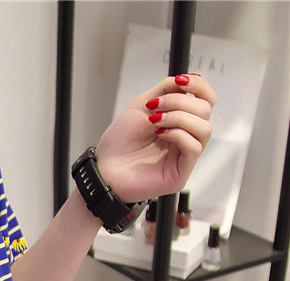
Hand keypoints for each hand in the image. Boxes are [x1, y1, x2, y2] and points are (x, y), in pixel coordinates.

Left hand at [94, 73, 216, 202]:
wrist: (103, 167)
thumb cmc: (119, 142)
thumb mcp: (143, 105)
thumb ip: (167, 89)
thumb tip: (192, 78)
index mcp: (179, 122)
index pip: (206, 100)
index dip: (199, 86)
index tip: (181, 81)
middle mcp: (184, 138)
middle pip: (205, 110)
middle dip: (180, 102)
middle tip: (155, 107)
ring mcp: (184, 156)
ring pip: (204, 128)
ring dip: (179, 118)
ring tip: (155, 121)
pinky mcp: (180, 173)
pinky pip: (194, 147)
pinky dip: (178, 135)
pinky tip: (160, 134)